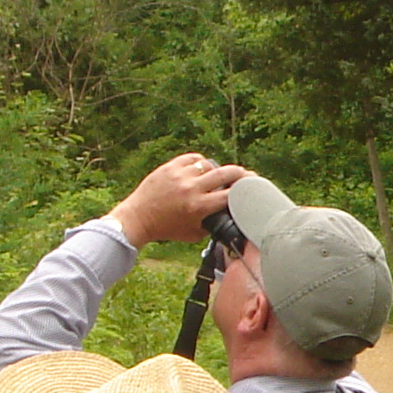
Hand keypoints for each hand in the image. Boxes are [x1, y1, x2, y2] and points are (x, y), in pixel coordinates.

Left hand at [112, 153, 249, 247]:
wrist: (139, 218)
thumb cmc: (167, 229)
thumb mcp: (194, 234)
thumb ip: (212, 224)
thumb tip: (228, 215)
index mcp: (199, 207)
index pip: (230, 195)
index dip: (245, 191)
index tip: (253, 189)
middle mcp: (192, 189)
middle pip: (226, 173)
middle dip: (240, 174)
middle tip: (245, 175)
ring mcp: (180, 175)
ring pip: (209, 165)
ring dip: (216, 170)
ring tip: (216, 176)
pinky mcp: (170, 167)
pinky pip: (193, 158)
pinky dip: (200, 163)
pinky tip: (201, 168)